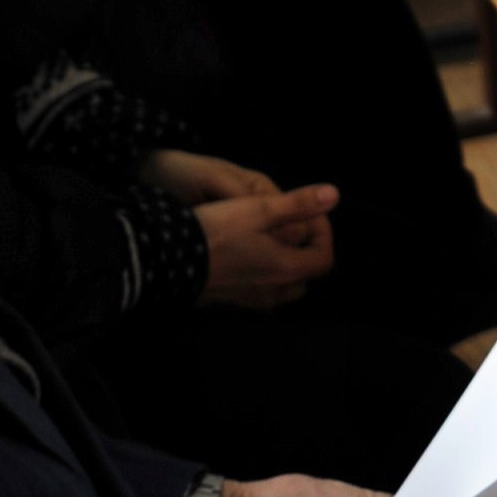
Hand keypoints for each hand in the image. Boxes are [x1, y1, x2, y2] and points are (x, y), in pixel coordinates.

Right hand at [187, 175, 341, 308]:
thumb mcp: (258, 208)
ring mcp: (249, 301)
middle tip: (289, 227)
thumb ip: (298, 203)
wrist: (163, 260)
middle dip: (305, 252)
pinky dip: (261, 275)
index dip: (323, 234)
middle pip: (304, 277)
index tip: (309, 215)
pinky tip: (243, 254)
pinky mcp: (228, 301)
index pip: (324, 259)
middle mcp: (271, 292)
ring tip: (266, 238)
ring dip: (282, 265)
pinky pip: (257, 292)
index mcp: (286, 270)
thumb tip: (333, 195)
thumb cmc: (214, 232)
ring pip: (281, 287)